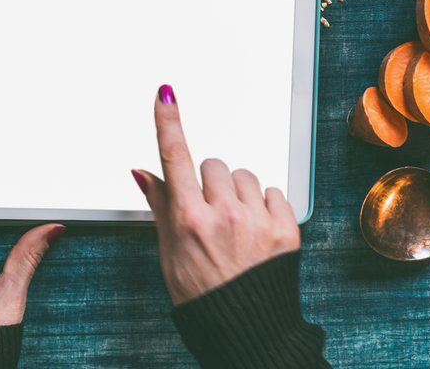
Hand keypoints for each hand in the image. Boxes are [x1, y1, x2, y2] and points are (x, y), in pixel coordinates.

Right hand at [132, 85, 299, 305]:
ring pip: (243, 175)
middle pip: (213, 164)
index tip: (165, 94)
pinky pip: (272, 192)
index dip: (169, 122)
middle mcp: (223, 216)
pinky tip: (257, 231)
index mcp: (189, 221)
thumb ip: (160, 206)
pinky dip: (265, 206)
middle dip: (210, 182)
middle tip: (210, 212)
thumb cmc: (204, 299)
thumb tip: (143, 172)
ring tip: (236, 227)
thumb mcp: (169, 255)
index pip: (174, 157)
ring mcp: (256, 221)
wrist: (249, 335)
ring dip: (238, 193)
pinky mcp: (286, 229)